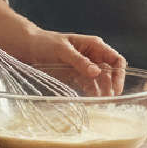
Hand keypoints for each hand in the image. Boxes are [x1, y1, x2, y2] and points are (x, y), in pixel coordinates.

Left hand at [0, 29, 127, 94]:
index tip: (115, 89)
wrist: (27, 46)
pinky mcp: (75, 76)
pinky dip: (90, 94)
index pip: (115, 60)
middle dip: (110, 87)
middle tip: (106, 101)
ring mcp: (85, 67)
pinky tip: (89, 102)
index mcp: (94, 45)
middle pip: (109, 74)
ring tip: (98, 105)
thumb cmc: (45, 42)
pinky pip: (88, 86)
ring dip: (100, 92)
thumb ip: (79, 61)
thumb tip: (96, 72)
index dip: (119, 75)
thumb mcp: (62, 50)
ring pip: (100, 82)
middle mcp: (93, 56)